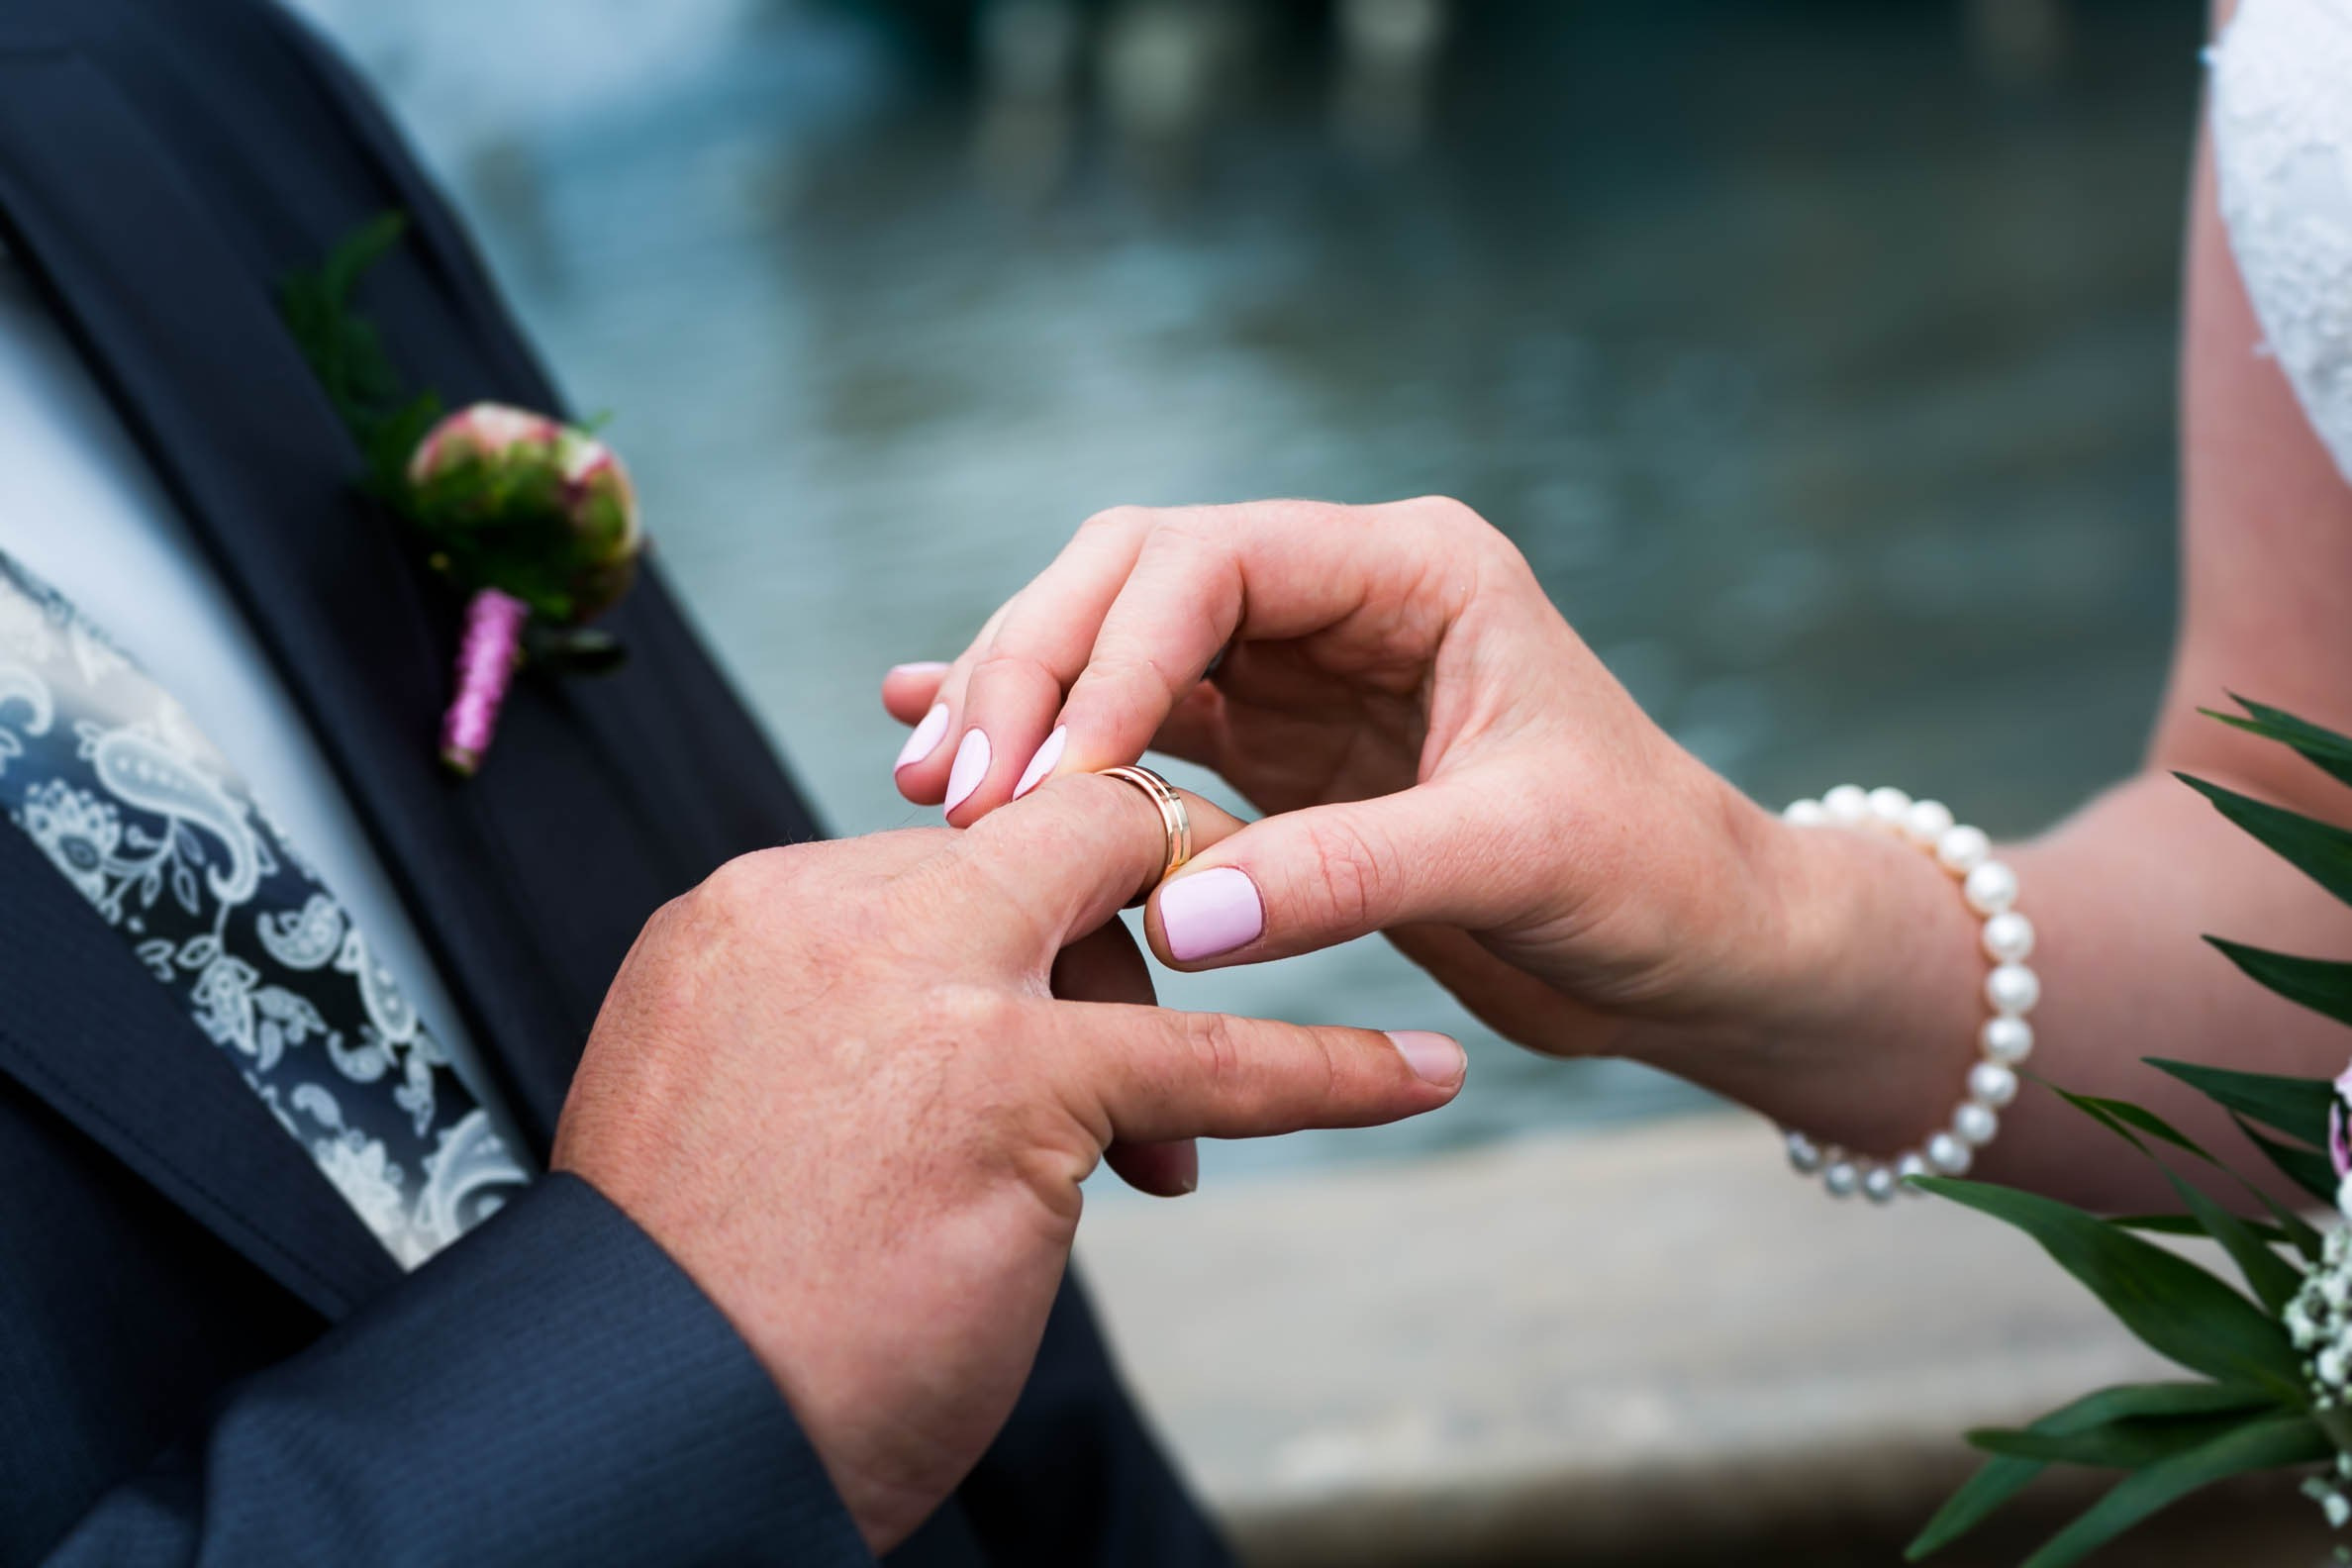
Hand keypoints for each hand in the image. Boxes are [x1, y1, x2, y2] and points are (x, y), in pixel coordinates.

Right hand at [551, 775, 1463, 1550]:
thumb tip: (947, 1022)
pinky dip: (1327, 1068)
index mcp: (749, 911)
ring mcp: (919, 984)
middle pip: (1028, 835)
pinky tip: (1415, 1075)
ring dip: (1178, 996)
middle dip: (1126, 887)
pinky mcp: (1011, 1086)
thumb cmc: (695, 1315)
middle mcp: (825, 911)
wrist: (645, 1435)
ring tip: (1177, 1145)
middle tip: (1185, 971)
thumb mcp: (735, 1115)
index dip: (1025, 903)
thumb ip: (835, 1025)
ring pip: (1117, 895)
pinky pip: (1212, 1054)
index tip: (1081, 962)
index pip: (937, 850)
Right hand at [884, 498, 1825, 1058]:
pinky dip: (1049, 742)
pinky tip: (940, 747)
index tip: (1047, 782)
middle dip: (1036, 673)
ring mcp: (1299, 670)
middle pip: (1133, 584)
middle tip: (962, 791)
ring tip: (935, 788)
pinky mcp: (1275, 751)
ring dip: (1023, 710)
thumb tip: (1168, 918)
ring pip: (1114, 650)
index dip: (1109, 659)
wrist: (1698, 949)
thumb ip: (1346, 875)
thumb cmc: (1651, 880)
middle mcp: (1341, 597)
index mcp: (1413, 568)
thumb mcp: (1518, 862)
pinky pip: (1133, 728)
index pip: (1212, 564)